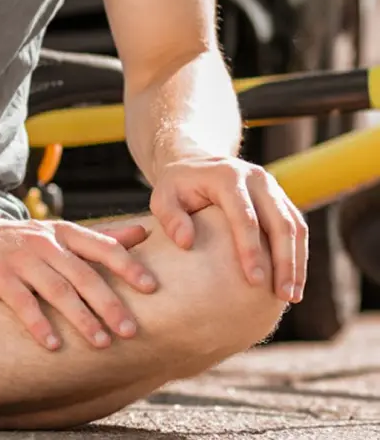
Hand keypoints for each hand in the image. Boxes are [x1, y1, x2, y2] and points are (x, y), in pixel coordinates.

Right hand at [0, 216, 156, 350]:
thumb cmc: (17, 239)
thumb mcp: (59, 232)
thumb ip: (100, 236)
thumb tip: (143, 233)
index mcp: (64, 233)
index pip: (101, 246)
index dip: (127, 265)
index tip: (152, 287)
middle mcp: (45, 243)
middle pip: (83, 274)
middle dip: (109, 303)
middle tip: (131, 330)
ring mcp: (21, 258)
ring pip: (57, 289)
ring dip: (81, 318)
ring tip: (101, 343)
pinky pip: (21, 301)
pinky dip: (38, 323)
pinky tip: (52, 345)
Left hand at [149, 156, 308, 302]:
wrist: (196, 163)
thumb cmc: (177, 186)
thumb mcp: (162, 196)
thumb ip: (170, 217)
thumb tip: (186, 243)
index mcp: (228, 176)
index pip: (245, 217)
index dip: (251, 250)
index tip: (253, 281)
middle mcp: (256, 178)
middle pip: (280, 222)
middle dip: (285, 261)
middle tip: (283, 296)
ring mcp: (272, 187)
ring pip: (294, 226)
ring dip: (297, 262)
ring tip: (292, 296)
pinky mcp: (279, 197)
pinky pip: (296, 227)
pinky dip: (298, 254)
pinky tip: (292, 281)